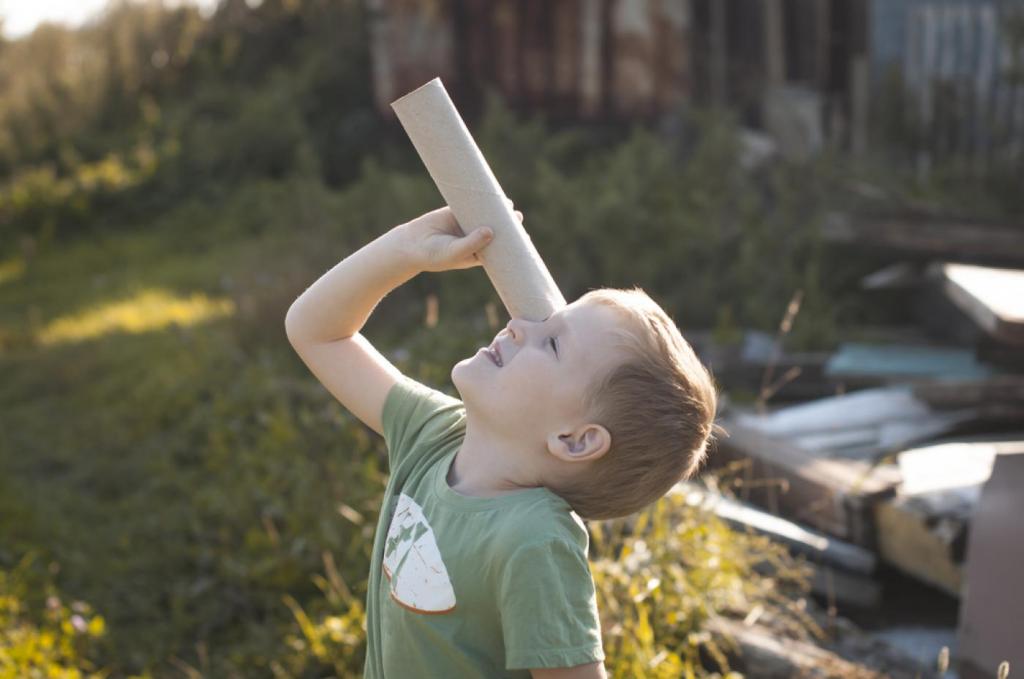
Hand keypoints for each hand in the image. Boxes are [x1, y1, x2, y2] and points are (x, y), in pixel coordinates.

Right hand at [400, 205, 522, 272]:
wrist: (412, 244)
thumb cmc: (435, 255)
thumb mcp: (455, 252)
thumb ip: (472, 243)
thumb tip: (491, 231)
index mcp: (479, 253)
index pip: (500, 249)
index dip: (512, 244)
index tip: (523, 238)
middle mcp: (476, 238)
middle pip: (497, 230)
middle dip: (508, 224)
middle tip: (518, 217)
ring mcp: (468, 223)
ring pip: (487, 214)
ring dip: (498, 209)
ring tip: (509, 203)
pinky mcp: (459, 211)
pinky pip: (474, 203)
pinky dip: (482, 198)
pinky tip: (493, 193)